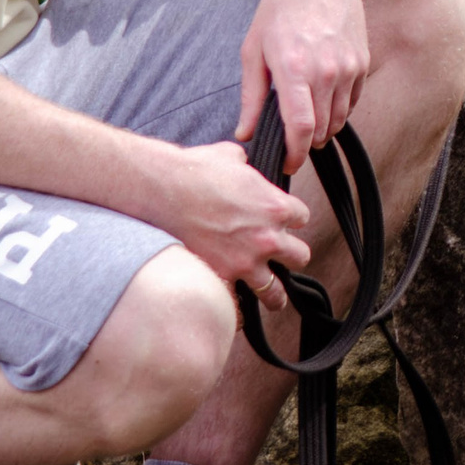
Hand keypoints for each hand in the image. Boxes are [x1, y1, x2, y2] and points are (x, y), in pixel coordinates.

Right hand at [149, 140, 311, 309]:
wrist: (162, 189)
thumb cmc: (195, 169)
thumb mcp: (232, 156)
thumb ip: (248, 166)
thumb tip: (245, 163)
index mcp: (276, 206)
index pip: (302, 218)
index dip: (291, 219)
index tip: (281, 220)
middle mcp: (267, 238)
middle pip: (300, 256)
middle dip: (290, 255)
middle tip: (280, 256)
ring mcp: (245, 262)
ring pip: (275, 291)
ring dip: (274, 292)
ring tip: (272, 297)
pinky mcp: (220, 277)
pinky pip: (238, 303)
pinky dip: (237, 304)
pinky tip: (235, 307)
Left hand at [235, 0, 371, 160]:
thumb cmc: (279, 8)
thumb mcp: (253, 50)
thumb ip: (251, 97)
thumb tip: (246, 133)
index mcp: (294, 70)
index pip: (300, 130)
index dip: (294, 155)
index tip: (287, 164)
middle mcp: (327, 72)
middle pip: (321, 130)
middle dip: (306, 144)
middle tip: (291, 142)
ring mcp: (349, 68)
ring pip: (339, 119)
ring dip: (322, 128)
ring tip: (305, 119)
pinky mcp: (362, 62)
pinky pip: (352, 101)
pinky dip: (338, 108)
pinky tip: (322, 97)